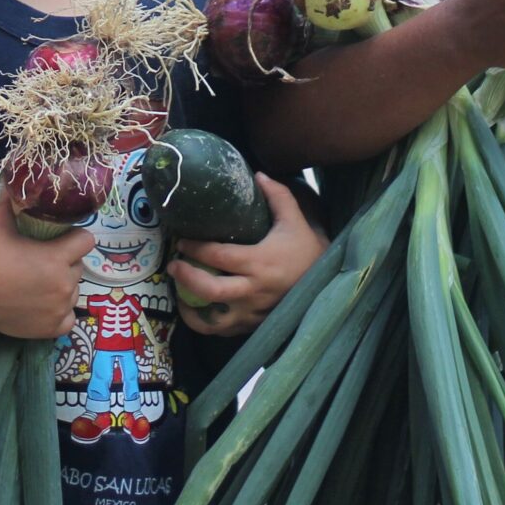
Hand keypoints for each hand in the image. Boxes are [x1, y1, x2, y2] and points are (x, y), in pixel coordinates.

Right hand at [0, 190, 93, 339]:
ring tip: (41, 286)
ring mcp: (59, 307)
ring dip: (63, 288)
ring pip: (74, 293)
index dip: (76, 239)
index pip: (87, 241)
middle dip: (66, 264)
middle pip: (78, 268)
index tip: (65, 240)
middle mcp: (64, 283)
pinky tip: (46, 307)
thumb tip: (11, 185)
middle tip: (44, 264)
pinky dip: (60, 314)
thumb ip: (11, 205)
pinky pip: (69, 319)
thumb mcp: (1, 227)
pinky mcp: (52, 327)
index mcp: (57, 257)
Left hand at [167, 175, 326, 336]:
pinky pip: (224, 331)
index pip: (219, 256)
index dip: (195, 248)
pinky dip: (206, 323)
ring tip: (179, 292)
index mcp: (260, 261)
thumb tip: (258, 174)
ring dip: (190, 308)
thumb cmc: (308, 251)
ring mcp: (253, 312)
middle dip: (185, 277)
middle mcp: (254, 289)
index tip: (181, 241)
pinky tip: (198, 311)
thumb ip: (278, 196)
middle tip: (173, 266)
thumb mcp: (295, 221)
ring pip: (213, 319)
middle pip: (210, 289)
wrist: (330, 285)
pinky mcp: (254, 326)